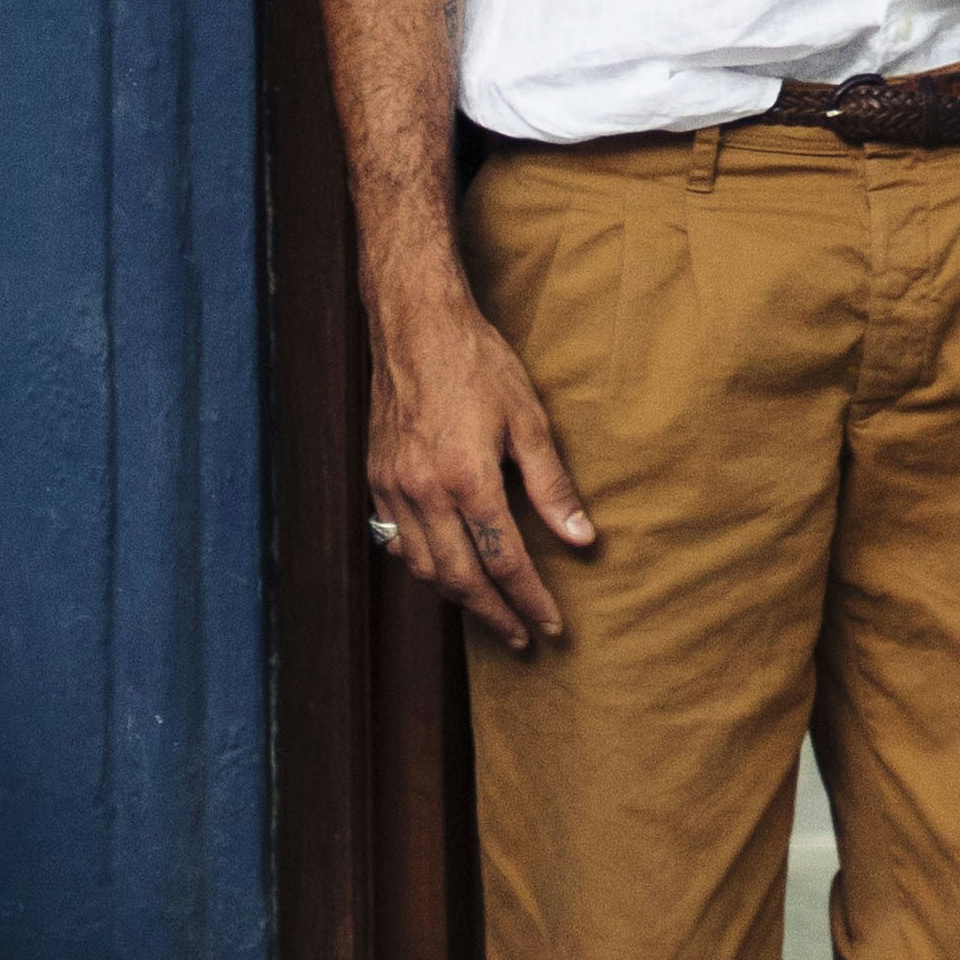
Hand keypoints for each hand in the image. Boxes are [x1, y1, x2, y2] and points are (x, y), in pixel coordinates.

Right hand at [367, 284, 596, 652]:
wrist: (415, 323)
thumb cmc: (477, 363)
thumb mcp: (528, 419)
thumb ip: (553, 486)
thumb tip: (583, 539)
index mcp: (468, 479)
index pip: (505, 561)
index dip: (530, 599)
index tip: (551, 626)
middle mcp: (425, 492)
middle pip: (461, 578)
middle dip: (494, 614)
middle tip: (521, 636)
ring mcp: (394, 487)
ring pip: (423, 567)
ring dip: (457, 596)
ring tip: (488, 608)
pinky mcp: (375, 477)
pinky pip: (395, 540)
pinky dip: (421, 564)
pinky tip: (442, 567)